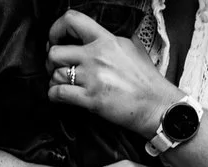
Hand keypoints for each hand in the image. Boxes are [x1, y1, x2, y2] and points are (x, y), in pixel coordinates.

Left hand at [47, 9, 180, 137]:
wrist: (156, 104)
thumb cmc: (146, 80)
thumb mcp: (131, 48)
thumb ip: (111, 40)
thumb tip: (99, 36)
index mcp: (106, 40)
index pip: (72, 20)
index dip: (56, 29)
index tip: (55, 39)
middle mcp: (97, 56)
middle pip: (55, 52)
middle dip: (51, 61)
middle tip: (56, 67)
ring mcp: (93, 77)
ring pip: (55, 74)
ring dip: (54, 81)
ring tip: (62, 84)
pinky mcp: (90, 98)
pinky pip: (58, 93)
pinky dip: (53, 95)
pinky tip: (60, 96)